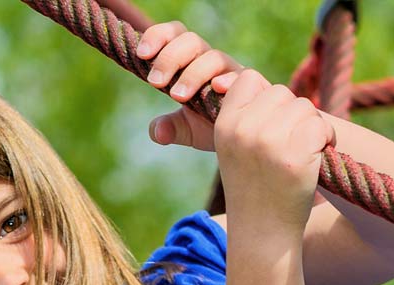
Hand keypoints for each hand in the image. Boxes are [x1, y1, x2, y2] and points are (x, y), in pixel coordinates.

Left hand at [138, 21, 241, 151]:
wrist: (244, 141)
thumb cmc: (213, 126)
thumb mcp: (187, 130)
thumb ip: (170, 128)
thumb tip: (157, 132)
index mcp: (192, 61)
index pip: (175, 35)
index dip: (157, 37)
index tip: (141, 55)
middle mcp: (212, 61)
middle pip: (191, 41)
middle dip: (170, 58)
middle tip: (154, 82)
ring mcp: (233, 72)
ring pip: (213, 57)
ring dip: (192, 73)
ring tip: (178, 96)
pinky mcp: (252, 87)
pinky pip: (242, 76)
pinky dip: (229, 80)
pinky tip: (217, 89)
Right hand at [212, 70, 336, 229]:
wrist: (263, 233)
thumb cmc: (254, 190)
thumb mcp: (235, 150)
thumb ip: (243, 116)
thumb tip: (250, 79)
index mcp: (225, 125)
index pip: (249, 79)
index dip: (267, 97)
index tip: (272, 124)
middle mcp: (244, 130)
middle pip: (281, 93)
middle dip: (293, 114)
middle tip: (292, 142)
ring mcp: (270, 141)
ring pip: (304, 107)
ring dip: (312, 126)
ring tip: (305, 152)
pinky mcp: (296, 155)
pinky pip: (320, 125)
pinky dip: (327, 138)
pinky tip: (318, 156)